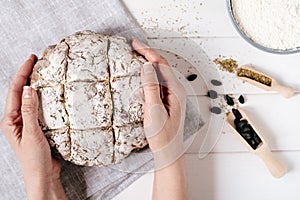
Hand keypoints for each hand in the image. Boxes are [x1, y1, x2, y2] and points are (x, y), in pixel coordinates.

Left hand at [0, 55, 66, 199]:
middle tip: (37, 61)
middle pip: (21, 92)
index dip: (22, 74)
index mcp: (10, 120)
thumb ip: (29, 111)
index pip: (15, 91)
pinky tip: (52, 94)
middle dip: (27, 76)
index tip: (31, 60)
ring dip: (36, 85)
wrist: (43, 176)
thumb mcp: (31, 133)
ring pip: (31, 99)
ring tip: (43, 72)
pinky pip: (41, 108)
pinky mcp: (39, 127)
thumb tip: (28, 89)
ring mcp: (28, 122)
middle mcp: (18, 119)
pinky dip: (45, 98)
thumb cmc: (34, 160)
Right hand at [132, 39, 186, 165]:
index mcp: (176, 90)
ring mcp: (172, 95)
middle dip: (148, 53)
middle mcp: (176, 90)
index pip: (162, 64)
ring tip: (135, 55)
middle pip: (162, 65)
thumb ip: (150, 88)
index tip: (135, 44)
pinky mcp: (167, 100)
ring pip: (160, 73)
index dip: (148, 52)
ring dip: (148, 62)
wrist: (169, 152)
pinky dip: (149, 74)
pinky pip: (158, 82)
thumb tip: (147, 66)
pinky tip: (140, 73)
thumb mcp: (154, 111)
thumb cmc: (163, 136)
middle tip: (133, 46)